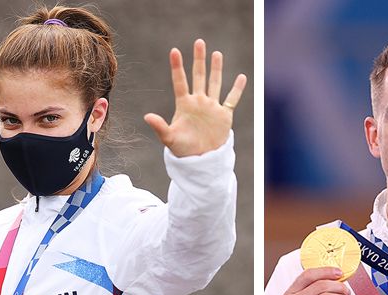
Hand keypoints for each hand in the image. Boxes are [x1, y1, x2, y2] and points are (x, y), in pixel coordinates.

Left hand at [144, 38, 246, 157]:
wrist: (200, 160)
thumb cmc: (182, 150)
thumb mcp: (169, 138)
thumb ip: (159, 127)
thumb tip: (146, 116)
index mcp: (184, 105)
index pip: (180, 81)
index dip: (177, 67)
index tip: (174, 51)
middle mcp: (198, 102)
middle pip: (199, 76)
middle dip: (199, 60)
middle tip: (199, 42)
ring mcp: (211, 107)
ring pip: (214, 83)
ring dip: (216, 69)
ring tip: (216, 53)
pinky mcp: (224, 115)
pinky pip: (231, 99)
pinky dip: (237, 89)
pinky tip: (241, 77)